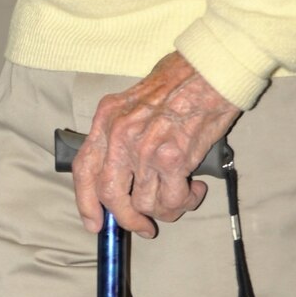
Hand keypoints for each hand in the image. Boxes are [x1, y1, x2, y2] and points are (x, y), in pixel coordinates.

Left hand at [72, 52, 240, 237]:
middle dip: (126, 218)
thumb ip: (122, 134)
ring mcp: (143, 149)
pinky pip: (171, 200)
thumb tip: (122, 176)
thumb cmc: (180, 82)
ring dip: (163, 209)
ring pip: (143, 202)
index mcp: (106, 119)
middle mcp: (119, 135)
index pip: (84, 168)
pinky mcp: (171, 159)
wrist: (211, 71)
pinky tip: (194, 188)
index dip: (85, 202)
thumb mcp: (135, 102)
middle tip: (144, 226)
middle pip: (110, 194)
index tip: (94, 223)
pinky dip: (184, 202)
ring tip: (180, 195)